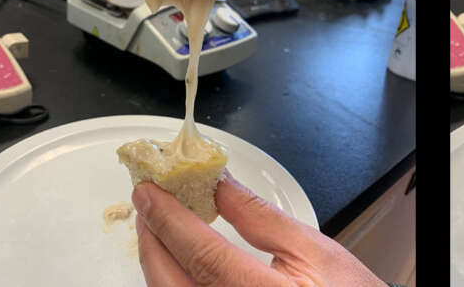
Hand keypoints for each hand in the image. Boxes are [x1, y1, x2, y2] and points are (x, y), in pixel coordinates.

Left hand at [131, 170, 384, 285]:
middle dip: (152, 237)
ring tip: (160, 225)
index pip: (203, 254)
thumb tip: (220, 185)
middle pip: (170, 280)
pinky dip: (171, 277)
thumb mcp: (315, 250)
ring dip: (156, 258)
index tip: (150, 191)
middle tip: (148, 202)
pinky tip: (175, 258)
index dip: (170, 219)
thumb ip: (262, 218)